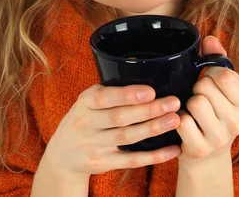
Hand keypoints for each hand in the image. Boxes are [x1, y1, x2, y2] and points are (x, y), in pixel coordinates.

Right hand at [41, 83, 181, 179]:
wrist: (62, 155)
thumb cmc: (85, 119)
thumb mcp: (87, 102)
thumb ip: (110, 92)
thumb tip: (149, 74)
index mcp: (85, 102)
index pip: (104, 98)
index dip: (127, 95)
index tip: (150, 91)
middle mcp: (86, 124)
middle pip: (120, 117)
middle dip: (148, 110)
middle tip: (173, 102)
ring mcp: (94, 145)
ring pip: (127, 138)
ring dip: (153, 129)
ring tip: (175, 120)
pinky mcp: (102, 164)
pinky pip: (131, 160)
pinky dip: (154, 156)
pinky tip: (172, 149)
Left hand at [176, 36, 238, 166]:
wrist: (207, 157)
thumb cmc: (214, 113)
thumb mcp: (222, 88)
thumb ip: (217, 60)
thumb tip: (209, 38)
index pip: (226, 75)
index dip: (211, 73)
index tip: (211, 81)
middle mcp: (238, 122)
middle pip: (206, 86)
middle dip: (197, 88)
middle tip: (200, 99)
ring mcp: (220, 138)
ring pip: (195, 102)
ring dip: (187, 104)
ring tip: (193, 112)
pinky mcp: (200, 149)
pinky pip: (182, 121)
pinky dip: (179, 119)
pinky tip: (185, 125)